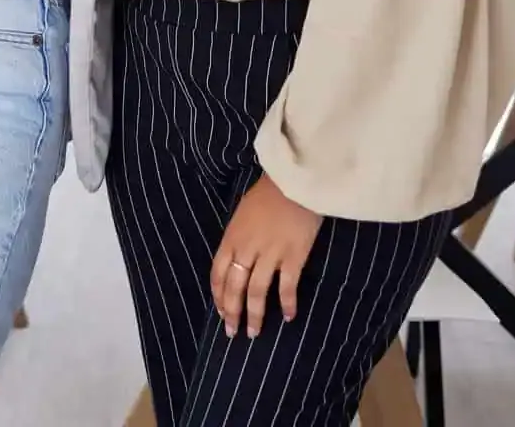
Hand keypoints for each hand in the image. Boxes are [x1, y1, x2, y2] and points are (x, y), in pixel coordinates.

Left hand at [212, 174, 320, 338]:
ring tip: (254, 332)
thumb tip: (237, 258)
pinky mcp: (294, 257)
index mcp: (231, 238)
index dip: (218, 296)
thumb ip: (238, 238)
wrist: (296, 182)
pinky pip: (287, 287)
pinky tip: (288, 317)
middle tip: (232, 332)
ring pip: (256, 292)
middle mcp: (246, 249)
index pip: (218, 274)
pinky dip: (286, 304)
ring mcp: (270, 255)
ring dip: (255, 315)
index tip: (220, 312)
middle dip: (231, 312)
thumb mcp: (242, 214)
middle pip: (234, 287)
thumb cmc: (269, 194)